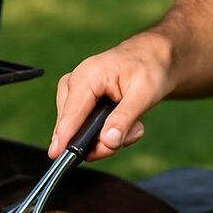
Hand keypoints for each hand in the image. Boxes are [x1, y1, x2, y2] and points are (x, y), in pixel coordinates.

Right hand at [48, 31, 173, 161]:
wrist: (154, 56)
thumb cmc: (150, 68)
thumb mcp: (145, 93)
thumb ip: (125, 118)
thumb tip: (107, 142)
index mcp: (88, 76)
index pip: (71, 113)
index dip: (64, 137)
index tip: (57, 156)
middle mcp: (75, 81)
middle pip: (73, 126)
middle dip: (102, 139)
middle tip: (131, 132)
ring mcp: (75, 91)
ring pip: (79, 130)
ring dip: (106, 135)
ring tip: (132, 123)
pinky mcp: (79, 99)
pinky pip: (84, 126)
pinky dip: (105, 130)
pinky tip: (124, 122)